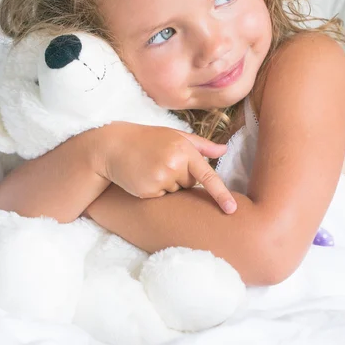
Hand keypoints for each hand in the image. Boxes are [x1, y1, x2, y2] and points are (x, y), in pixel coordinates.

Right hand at [95, 122, 236, 213]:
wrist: (112, 145)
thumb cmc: (146, 139)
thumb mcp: (173, 135)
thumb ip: (201, 144)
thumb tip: (224, 149)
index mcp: (184, 148)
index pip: (207, 175)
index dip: (221, 194)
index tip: (232, 209)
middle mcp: (174, 164)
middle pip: (190, 183)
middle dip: (180, 176)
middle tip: (161, 161)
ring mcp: (161, 178)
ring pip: (176, 192)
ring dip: (166, 184)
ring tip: (150, 167)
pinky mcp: (148, 190)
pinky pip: (161, 198)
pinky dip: (154, 191)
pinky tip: (143, 177)